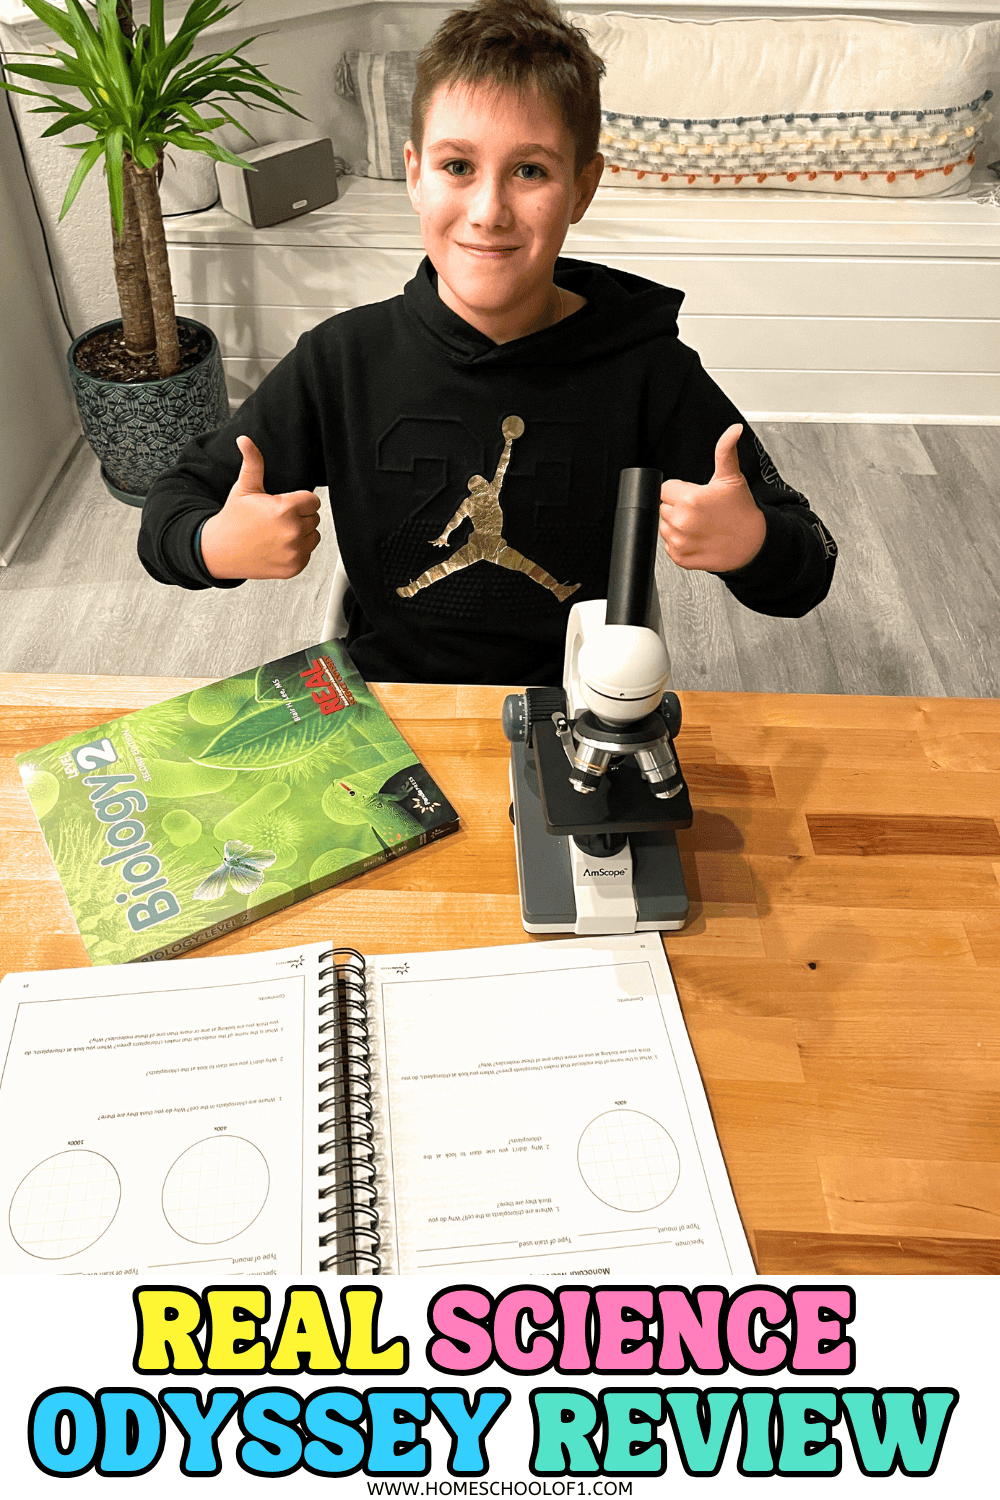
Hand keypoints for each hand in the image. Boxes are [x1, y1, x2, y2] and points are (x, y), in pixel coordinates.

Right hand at [199, 436, 321, 579]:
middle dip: (299, 516)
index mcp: (285, 509)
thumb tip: (245, 440)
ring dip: (301, 534)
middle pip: (314, 518)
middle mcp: (293, 532)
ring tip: (277, 532)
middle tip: (276, 519)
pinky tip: (277, 546)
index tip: (283, 504)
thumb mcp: (244, 488)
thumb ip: (253, 463)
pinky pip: (307, 554)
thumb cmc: (233, 519)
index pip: (313, 501)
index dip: (298, 501)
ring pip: (313, 536)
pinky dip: (297, 551)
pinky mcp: (294, 567)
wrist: (219, 551)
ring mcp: (294, 552)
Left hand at [659, 423, 765, 572]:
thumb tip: (733, 430)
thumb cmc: (742, 511)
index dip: (680, 490)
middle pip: (662, 507)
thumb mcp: (732, 478)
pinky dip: (680, 543)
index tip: (696, 495)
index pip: (664, 489)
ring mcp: (680, 542)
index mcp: (689, 500)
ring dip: (677, 525)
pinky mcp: (681, 558)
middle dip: (678, 506)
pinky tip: (698, 537)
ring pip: (664, 527)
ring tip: (700, 523)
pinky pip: (668, 546)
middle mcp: (681, 522)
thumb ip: (725, 451)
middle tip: (700, 509)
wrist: (754, 544)